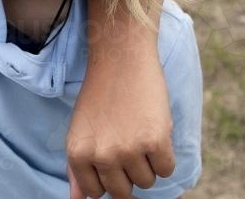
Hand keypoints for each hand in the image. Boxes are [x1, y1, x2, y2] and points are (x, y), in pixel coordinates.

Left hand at [66, 47, 173, 198]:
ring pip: (146, 182)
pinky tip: (153, 130)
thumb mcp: (79, 130)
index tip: (111, 157)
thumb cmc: (99, 95)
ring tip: (138, 132)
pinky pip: (166, 170)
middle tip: (126, 142)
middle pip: (123, 192)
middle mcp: (100, 155)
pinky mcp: (155, 142)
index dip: (107, 176)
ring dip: (147, 163)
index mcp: (77, 154)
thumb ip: (78, 167)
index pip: (96, 193)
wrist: (121, 59)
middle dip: (128, 172)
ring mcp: (128, 150)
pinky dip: (164, 156)